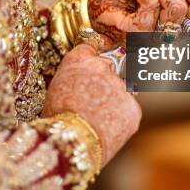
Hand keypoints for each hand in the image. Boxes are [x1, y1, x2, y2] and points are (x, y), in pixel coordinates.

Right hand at [43, 44, 141, 166]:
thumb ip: (73, 75)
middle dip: (105, 79)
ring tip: (97, 117)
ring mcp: (122, 86)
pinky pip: (129, 109)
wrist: (72, 141)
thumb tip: (82, 76)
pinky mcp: (134, 107)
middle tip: (94, 98)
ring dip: (114, 98)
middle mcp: (103, 67)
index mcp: (80, 59)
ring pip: (121, 89)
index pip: (91, 47)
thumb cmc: (57, 119)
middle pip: (109, 66)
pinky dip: (121, 117)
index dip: (92, 59)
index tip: (93, 65)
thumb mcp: (56, 88)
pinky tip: (106, 127)